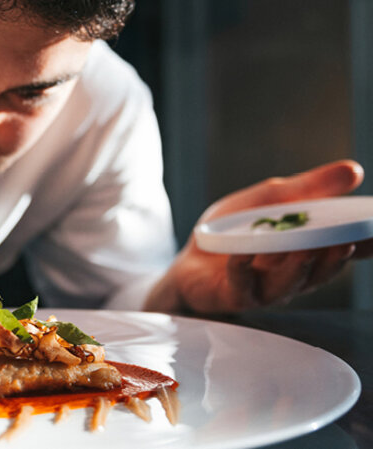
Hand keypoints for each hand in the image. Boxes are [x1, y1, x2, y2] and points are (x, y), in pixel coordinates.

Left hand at [147, 160, 372, 313]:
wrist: (187, 260)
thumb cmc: (230, 233)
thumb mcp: (270, 200)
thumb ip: (308, 188)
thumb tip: (355, 170)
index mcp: (306, 254)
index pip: (342, 251)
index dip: (364, 245)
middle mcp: (292, 276)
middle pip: (319, 271)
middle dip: (333, 258)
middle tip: (344, 242)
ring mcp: (263, 290)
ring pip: (287, 283)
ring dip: (296, 267)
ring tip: (303, 249)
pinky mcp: (233, 296)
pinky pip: (242, 285)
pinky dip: (243, 268)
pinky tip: (242, 254)